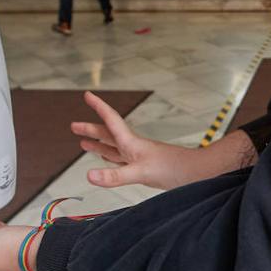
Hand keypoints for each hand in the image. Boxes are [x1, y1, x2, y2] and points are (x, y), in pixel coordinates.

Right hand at [74, 90, 194, 189]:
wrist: (196, 173)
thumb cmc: (174, 169)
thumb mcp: (141, 173)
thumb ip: (115, 175)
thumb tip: (89, 175)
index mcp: (131, 143)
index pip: (111, 120)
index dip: (99, 107)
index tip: (87, 94)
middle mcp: (133, 147)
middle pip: (108, 134)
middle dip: (91, 129)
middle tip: (74, 125)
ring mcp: (139, 157)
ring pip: (113, 147)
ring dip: (98, 144)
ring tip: (83, 143)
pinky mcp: (144, 167)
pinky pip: (120, 160)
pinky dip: (110, 159)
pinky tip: (107, 161)